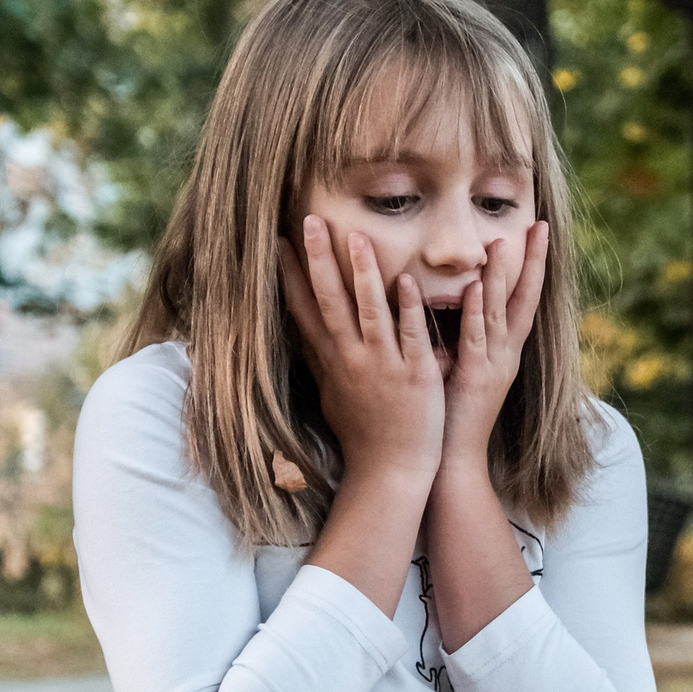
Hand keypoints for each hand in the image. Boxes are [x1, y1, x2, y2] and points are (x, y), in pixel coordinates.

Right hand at [277, 215, 443, 487]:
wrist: (390, 471)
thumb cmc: (365, 434)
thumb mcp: (336, 394)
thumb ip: (327, 361)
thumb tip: (311, 338)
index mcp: (333, 360)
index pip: (305, 309)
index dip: (290, 275)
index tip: (278, 242)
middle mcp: (351, 358)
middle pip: (331, 301)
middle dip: (319, 260)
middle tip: (311, 221)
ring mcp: (382, 365)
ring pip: (369, 311)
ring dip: (363, 274)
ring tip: (358, 236)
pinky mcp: (414, 375)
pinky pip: (410, 336)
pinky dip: (408, 310)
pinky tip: (406, 283)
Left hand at [440, 220, 549, 467]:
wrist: (452, 461)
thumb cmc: (447, 417)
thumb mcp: (456, 369)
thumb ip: (455, 338)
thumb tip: (442, 308)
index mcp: (502, 351)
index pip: (523, 300)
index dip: (531, 266)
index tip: (536, 233)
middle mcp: (505, 354)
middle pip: (525, 299)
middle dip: (533, 262)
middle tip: (540, 225)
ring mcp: (493, 366)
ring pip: (502, 312)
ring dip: (504, 276)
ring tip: (504, 240)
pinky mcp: (475, 378)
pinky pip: (477, 338)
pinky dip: (479, 312)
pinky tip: (479, 286)